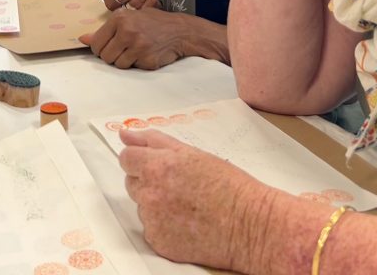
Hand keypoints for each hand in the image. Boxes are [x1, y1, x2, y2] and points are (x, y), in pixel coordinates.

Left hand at [79, 6, 227, 68]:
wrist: (181, 31)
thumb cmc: (154, 22)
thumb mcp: (129, 18)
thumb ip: (106, 29)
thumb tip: (82, 39)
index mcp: (119, 18)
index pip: (96, 43)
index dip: (99, 48)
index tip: (107, 47)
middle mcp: (127, 32)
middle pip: (105, 56)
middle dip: (111, 56)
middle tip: (122, 49)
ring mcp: (137, 47)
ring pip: (117, 64)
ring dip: (124, 61)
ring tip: (134, 50)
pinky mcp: (146, 60)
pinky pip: (132, 68)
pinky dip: (136, 64)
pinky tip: (145, 54)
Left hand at [119, 128, 272, 271]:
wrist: (251, 225)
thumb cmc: (228, 186)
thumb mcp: (192, 153)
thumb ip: (153, 141)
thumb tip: (125, 135)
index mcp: (156, 167)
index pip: (127, 159)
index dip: (141, 160)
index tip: (155, 165)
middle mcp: (150, 193)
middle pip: (132, 183)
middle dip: (149, 181)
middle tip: (179, 186)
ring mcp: (153, 220)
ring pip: (142, 207)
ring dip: (157, 205)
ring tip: (188, 206)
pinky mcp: (159, 242)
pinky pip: (152, 230)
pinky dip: (164, 227)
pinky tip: (188, 224)